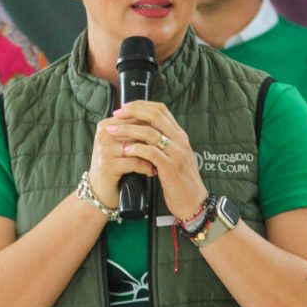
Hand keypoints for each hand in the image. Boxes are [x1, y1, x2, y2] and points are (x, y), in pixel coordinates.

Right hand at [87, 109, 162, 210]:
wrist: (99, 190)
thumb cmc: (114, 164)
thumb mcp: (121, 144)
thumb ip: (134, 130)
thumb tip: (159, 117)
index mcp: (107, 124)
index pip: (135, 117)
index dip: (152, 126)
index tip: (164, 136)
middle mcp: (104, 134)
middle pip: (137, 130)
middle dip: (153, 140)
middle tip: (167, 148)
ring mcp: (104, 149)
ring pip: (137, 145)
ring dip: (152, 155)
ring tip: (161, 161)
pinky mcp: (108, 165)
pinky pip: (135, 162)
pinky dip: (146, 167)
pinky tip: (152, 172)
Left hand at [105, 101, 206, 219]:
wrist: (193, 201)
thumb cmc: (180, 180)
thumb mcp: (174, 156)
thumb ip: (162, 142)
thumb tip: (142, 131)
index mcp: (179, 135)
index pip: (160, 109)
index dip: (140, 105)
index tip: (123, 109)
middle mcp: (180, 140)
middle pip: (155, 115)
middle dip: (132, 112)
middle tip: (115, 115)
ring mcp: (176, 153)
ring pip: (150, 132)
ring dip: (128, 130)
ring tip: (113, 132)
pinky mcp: (171, 168)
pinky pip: (151, 153)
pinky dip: (136, 149)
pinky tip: (125, 150)